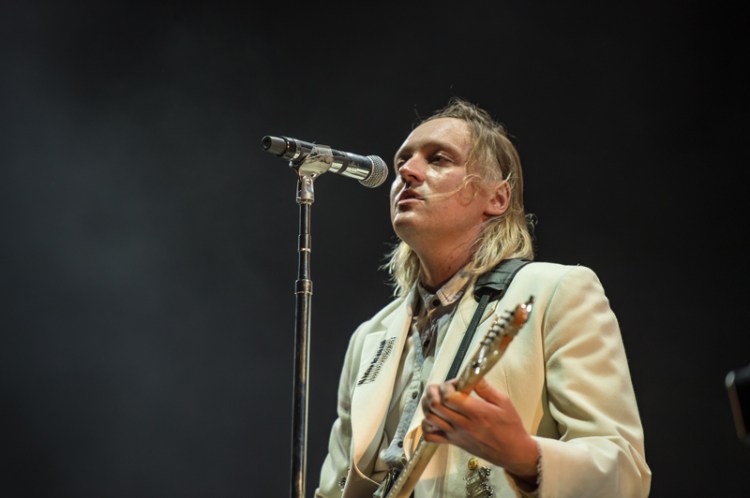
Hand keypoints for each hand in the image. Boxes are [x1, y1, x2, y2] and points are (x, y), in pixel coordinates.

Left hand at [420, 377, 538, 481]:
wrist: (512, 452)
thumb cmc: (510, 427)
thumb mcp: (504, 402)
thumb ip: (486, 388)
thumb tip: (472, 374)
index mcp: (476, 412)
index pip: (449, 397)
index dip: (447, 386)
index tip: (455, 383)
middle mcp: (463, 424)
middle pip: (435, 405)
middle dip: (433, 391)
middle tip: (441, 388)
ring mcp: (456, 435)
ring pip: (429, 418)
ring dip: (428, 405)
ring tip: (436, 398)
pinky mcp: (453, 443)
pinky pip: (430, 436)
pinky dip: (427, 425)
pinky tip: (435, 417)